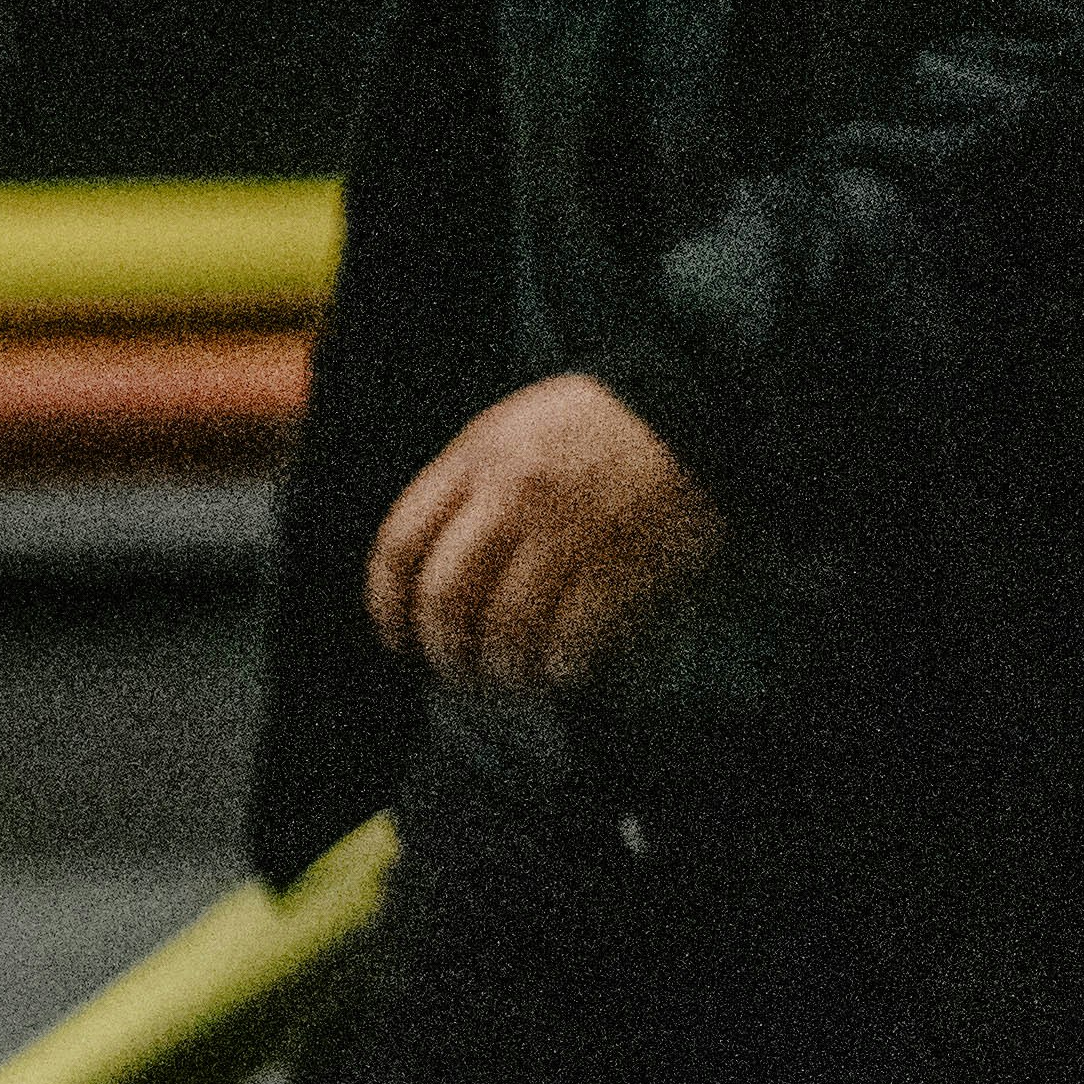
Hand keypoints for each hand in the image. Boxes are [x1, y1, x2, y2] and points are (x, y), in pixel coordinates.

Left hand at [363, 372, 725, 690]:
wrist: (695, 408)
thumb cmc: (597, 428)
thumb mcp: (515, 429)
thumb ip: (465, 486)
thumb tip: (419, 574)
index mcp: (478, 457)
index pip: (399, 545)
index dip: (388, 607)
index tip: (399, 638)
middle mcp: (513, 495)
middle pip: (444, 602)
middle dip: (444, 653)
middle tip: (461, 671)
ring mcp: (567, 532)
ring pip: (504, 633)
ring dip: (503, 670)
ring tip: (515, 674)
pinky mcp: (619, 566)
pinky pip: (567, 644)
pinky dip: (558, 670)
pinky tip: (563, 668)